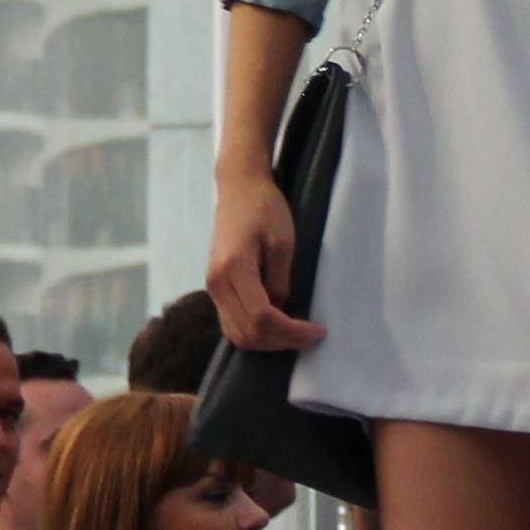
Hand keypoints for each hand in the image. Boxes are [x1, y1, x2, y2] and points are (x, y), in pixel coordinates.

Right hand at [205, 160, 323, 353]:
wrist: (238, 187)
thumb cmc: (264, 207)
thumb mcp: (283, 242)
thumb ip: (280, 281)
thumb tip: (281, 310)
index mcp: (234, 269)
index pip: (262, 317)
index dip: (291, 332)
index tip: (317, 331)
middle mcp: (217, 283)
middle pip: (247, 333)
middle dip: (281, 342)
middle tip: (310, 336)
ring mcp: (213, 286)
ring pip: (236, 334)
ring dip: (267, 342)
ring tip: (295, 334)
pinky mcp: (216, 286)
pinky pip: (231, 322)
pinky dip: (254, 331)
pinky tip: (276, 325)